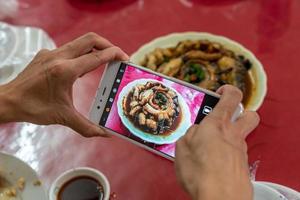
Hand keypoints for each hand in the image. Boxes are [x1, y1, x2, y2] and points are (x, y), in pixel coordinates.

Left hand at [0, 32, 128, 136]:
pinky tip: (82, 68)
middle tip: (117, 55)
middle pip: (90, 39)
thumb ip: (86, 127)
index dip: (114, 55)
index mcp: (65, 71)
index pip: (96, 56)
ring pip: (80, 42)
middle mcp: (59, 57)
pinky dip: (81, 54)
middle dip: (107, 45)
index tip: (125, 58)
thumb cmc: (34, 108)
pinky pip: (69, 49)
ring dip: (95, 48)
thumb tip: (104, 134)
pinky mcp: (46, 54)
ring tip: (103, 60)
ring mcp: (51, 53)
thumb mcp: (63, 117)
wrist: (8, 101)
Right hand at [175, 85, 259, 199]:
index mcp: (217, 124)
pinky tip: (214, 164)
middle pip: (249, 114)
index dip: (227, 90)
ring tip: (211, 147)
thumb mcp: (182, 148)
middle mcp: (233, 135)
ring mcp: (241, 151)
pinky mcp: (243, 165)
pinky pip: (237, 153)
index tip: (220, 92)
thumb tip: (195, 131)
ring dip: (230, 136)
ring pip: (242, 135)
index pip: (231, 96)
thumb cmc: (201, 174)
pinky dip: (227, 154)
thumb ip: (190, 134)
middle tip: (225, 117)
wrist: (221, 199)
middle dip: (240, 112)